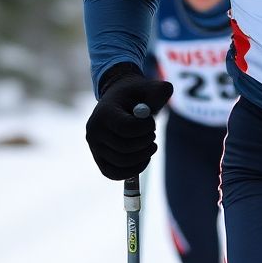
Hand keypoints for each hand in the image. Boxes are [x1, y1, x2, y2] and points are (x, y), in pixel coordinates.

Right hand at [85, 62, 173, 179]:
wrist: (120, 101)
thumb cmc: (137, 95)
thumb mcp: (150, 88)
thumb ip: (160, 89)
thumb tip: (167, 90)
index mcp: (104, 112)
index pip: (127, 129)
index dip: (146, 128)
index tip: (151, 121)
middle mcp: (94, 131)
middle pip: (125, 148)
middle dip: (146, 142)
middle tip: (152, 135)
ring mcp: (94, 147)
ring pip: (121, 163)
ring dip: (143, 157)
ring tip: (150, 145)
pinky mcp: (99, 159)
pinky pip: (114, 174)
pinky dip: (133, 170)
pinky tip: (144, 158)